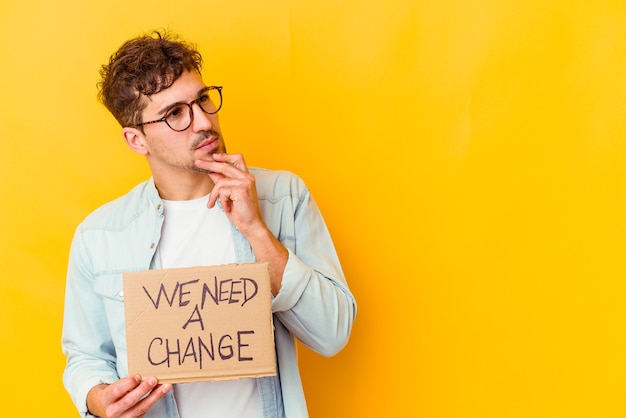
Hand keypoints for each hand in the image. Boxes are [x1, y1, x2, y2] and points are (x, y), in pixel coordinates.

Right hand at [87, 375, 170, 417]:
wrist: (105, 409)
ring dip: (155, 396)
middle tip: (153, 380)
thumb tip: (143, 377)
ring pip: (141, 408)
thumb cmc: (112, 395)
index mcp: (106, 399)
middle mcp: (113, 411)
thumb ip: (126, 383)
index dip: (128, 383)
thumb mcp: (114, 387)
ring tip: (164, 387)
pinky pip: (144, 412)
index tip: (138, 376)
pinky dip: (153, 402)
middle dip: (143, 389)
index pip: (116, 391)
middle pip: (130, 401)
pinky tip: (160, 394)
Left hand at [195, 152, 288, 293]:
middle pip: (226, 165)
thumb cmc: (241, 211)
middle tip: (198, 162)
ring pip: (221, 182)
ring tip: (213, 203)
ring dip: (214, 195)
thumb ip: (222, 181)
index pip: (237, 158)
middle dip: (210, 164)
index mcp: (246, 176)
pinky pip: (222, 191)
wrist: (250, 224)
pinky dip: (221, 201)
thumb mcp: (229, 194)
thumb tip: (212, 171)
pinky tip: (227, 208)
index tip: (213, 156)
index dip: (225, 155)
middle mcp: (248, 177)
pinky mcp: (241, 189)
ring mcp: (245, 182)